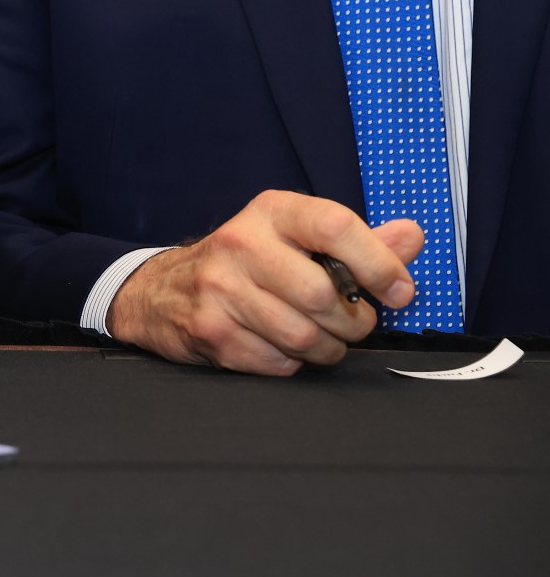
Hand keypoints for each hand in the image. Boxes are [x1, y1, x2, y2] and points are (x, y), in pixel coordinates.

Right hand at [107, 190, 421, 375]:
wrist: (162, 291)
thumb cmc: (246, 263)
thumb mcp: (295, 238)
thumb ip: (358, 241)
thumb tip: (412, 237)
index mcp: (270, 212)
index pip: (334, 226)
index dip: (379, 262)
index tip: (400, 291)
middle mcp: (240, 244)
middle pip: (324, 295)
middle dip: (354, 322)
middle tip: (352, 322)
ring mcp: (220, 289)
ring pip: (305, 337)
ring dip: (327, 348)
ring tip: (319, 338)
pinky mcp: (211, 331)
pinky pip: (279, 364)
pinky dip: (292, 364)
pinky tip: (278, 346)